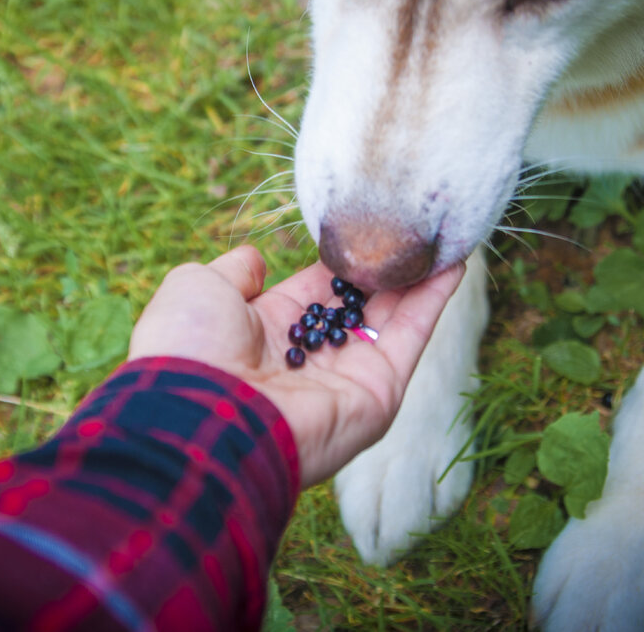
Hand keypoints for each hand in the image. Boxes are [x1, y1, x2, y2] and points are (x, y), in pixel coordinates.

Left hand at [129, 246, 464, 486]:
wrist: (202, 418)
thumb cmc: (190, 349)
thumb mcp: (198, 290)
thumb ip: (232, 272)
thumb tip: (255, 260)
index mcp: (268, 332)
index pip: (317, 289)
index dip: (341, 259)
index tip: (366, 224)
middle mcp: (312, 356)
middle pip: (361, 303)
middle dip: (387, 266)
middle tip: (415, 224)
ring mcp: (348, 377)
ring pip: (394, 317)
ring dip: (420, 276)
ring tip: (445, 233)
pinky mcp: (379, 394)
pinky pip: (412, 338)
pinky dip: (435, 299)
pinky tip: (454, 261)